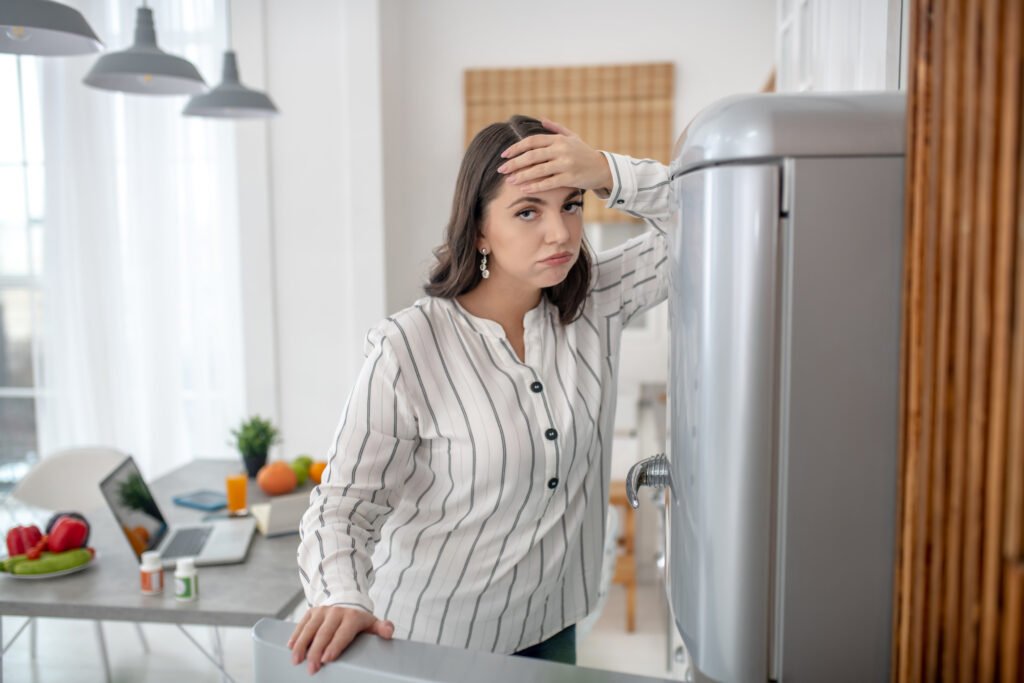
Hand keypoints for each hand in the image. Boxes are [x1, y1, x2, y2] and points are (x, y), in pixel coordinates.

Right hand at [287, 605, 394, 674]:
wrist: (346, 599)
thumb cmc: (358, 619)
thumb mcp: (371, 623)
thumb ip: (381, 628)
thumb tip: (389, 631)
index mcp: (352, 617)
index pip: (342, 633)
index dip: (334, 646)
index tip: (327, 659)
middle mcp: (335, 612)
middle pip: (324, 633)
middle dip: (316, 651)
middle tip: (312, 668)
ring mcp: (322, 611)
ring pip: (310, 629)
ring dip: (302, 645)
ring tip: (297, 660)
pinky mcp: (312, 611)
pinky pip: (302, 624)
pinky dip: (295, 635)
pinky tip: (290, 647)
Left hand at [497, 120, 613, 194]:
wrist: (603, 168)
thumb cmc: (584, 153)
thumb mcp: (572, 137)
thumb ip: (556, 128)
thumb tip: (541, 119)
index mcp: (559, 139)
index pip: (532, 141)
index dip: (516, 148)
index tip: (504, 155)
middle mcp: (561, 150)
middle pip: (532, 156)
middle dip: (514, 163)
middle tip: (501, 169)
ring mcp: (566, 164)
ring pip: (538, 170)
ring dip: (522, 176)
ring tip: (509, 181)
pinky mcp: (570, 178)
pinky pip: (549, 183)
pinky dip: (535, 186)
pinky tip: (524, 189)